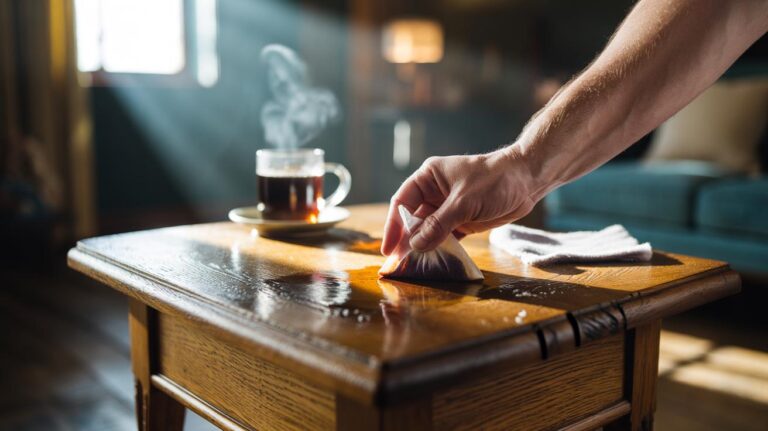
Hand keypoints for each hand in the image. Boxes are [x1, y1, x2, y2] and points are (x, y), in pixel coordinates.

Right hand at [381, 147, 538, 254]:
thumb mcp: (464, 202)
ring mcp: (448, 207)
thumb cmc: (494, 180)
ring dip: (422, 246)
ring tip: (412, 267)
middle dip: (406, 240)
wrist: (527, 180)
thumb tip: (416, 245)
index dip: (393, 225)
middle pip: (413, 219)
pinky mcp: (462, 220)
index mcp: (429, 178)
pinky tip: (433, 262)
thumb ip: (439, 224)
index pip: (402, 202)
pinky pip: (445, 237)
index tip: (388, 248)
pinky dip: (439, 249)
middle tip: (398, 263)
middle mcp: (434, 192)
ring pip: (428, 230)